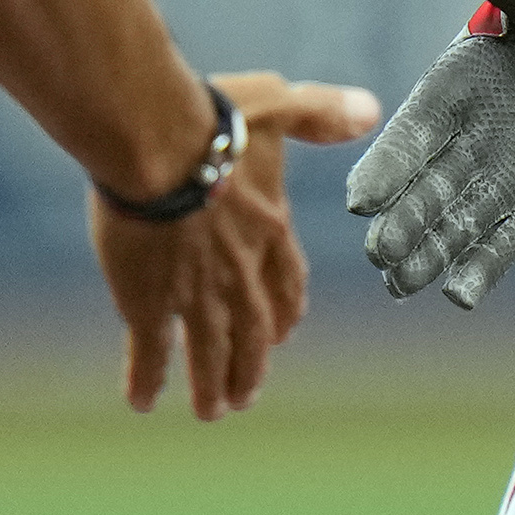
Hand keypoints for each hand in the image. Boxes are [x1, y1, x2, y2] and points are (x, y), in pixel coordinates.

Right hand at [91, 71, 381, 419]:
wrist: (156, 143)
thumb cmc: (215, 120)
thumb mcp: (278, 104)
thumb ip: (321, 113)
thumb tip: (371, 110)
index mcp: (269, 229)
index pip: (285, 284)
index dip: (283, 312)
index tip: (282, 334)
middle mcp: (239, 272)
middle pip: (252, 330)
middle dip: (249, 365)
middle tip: (245, 394)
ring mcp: (195, 293)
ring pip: (208, 352)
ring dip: (211, 385)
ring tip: (211, 411)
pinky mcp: (149, 303)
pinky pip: (150, 352)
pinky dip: (148, 379)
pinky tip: (142, 402)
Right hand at [347, 0, 514, 310]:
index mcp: (448, 95)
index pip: (408, 138)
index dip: (385, 167)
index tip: (360, 198)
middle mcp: (460, 146)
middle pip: (422, 192)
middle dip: (401, 222)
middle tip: (381, 253)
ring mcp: (491, 182)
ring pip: (451, 226)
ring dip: (428, 254)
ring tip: (403, 284)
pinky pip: (499, 245)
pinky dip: (480, 269)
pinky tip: (461, 296)